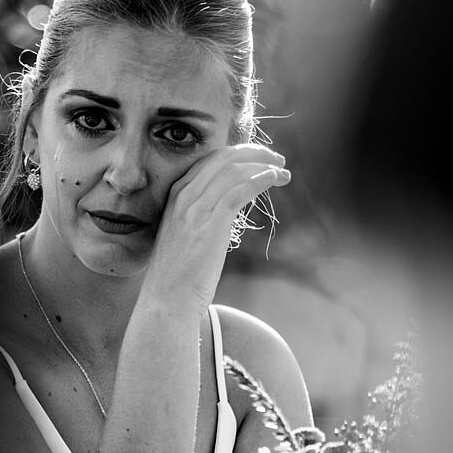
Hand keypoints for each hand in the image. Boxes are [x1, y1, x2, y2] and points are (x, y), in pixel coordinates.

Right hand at [144, 143, 289, 306]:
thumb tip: (229, 208)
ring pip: (235, 170)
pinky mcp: (211, 222)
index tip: (260, 159)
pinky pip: (241, 189)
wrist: (168, 298)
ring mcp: (196, 207)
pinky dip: (261, 179)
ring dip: (264, 166)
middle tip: (277, 160)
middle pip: (224, 158)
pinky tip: (275, 179)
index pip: (210, 160)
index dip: (238, 155)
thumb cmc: (179, 274)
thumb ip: (202, 216)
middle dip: (254, 154)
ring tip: (283, 172)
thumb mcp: (186, 235)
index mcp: (176, 194)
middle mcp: (184, 195)